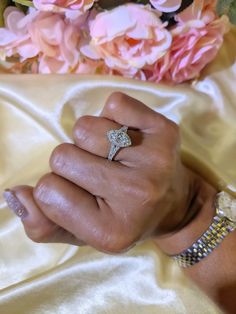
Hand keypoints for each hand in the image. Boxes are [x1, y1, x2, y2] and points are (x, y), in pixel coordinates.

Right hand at [4, 92, 199, 252]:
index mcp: (111, 230)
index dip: (55, 189)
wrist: (174, 205)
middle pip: (62, 155)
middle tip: (98, 175)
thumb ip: (42, 223)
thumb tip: (14, 193)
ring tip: (113, 158)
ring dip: (90, 141)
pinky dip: (112, 116)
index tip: (80, 195)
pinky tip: (127, 138)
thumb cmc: (121, 218)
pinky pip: (115, 104)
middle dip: (72, 164)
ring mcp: (154, 160)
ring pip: (85, 128)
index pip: (46, 191)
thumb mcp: (81, 233)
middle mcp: (135, 194)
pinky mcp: (166, 131)